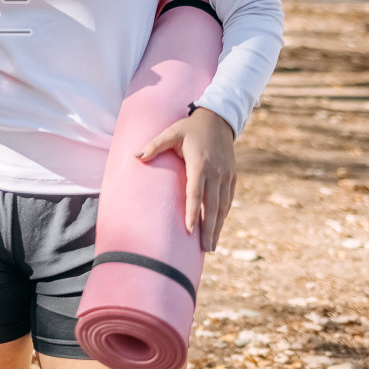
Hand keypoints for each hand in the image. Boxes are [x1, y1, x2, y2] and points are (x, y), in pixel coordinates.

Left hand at [137, 107, 236, 252]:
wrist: (218, 119)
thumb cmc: (189, 128)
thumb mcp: (170, 132)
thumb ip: (154, 145)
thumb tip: (136, 156)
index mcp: (199, 164)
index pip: (196, 193)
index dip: (193, 212)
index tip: (190, 230)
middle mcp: (216, 172)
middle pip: (212, 206)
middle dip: (209, 229)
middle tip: (205, 249)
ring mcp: (226, 175)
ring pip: (223, 206)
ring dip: (218, 226)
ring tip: (210, 246)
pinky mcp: (232, 176)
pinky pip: (228, 200)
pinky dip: (224, 215)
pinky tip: (218, 227)